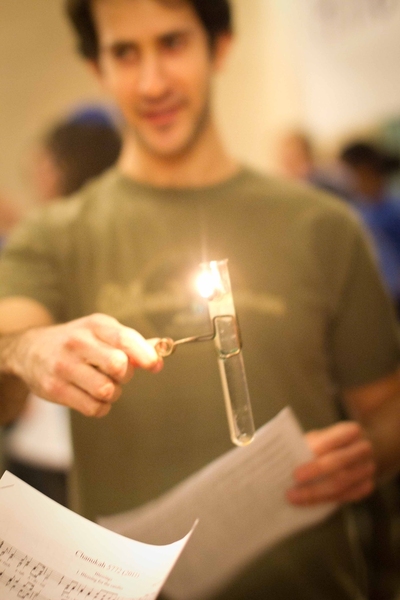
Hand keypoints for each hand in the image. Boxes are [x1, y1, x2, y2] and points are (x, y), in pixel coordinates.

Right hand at [9, 313, 162, 417]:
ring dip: (113, 393)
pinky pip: (93, 407)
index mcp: (94, 326)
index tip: (155, 366)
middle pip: (118, 366)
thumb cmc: (77, 342)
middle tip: (117, 374)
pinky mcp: (55, 389)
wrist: (30, 350)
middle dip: (125, 375)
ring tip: (104, 386)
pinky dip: (101, 407)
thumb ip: (131, 343)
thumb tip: (160, 357)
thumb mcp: (101, 332)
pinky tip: (94, 397)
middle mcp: (77, 343)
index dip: (145, 354)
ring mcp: (64, 366)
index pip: (125, 338)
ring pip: (107, 390)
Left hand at [286, 421, 375, 505]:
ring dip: (317, 494)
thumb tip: (289, 461)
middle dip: (315, 474)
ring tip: (295, 497)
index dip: (316, 452)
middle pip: (339, 464)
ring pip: (342, 484)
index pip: (333, 441)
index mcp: (351, 431)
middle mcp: (363, 448)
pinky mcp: (367, 485)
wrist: (360, 449)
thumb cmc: (332, 442)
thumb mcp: (322, 437)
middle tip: (293, 486)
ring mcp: (368, 468)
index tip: (296, 470)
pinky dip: (326, 500)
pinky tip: (310, 503)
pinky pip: (346, 496)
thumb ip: (310, 445)